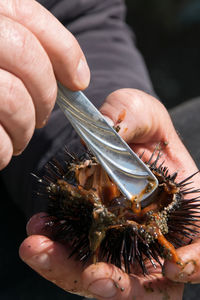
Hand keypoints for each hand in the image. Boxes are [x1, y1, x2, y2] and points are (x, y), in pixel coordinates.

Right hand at [0, 0, 89, 169]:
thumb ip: (23, 52)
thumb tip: (77, 77)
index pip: (28, 17)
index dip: (65, 51)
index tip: (78, 81)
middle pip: (26, 57)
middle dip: (46, 96)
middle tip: (42, 117)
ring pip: (12, 99)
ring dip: (26, 128)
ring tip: (21, 136)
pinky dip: (5, 150)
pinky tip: (4, 151)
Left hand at [19, 89, 199, 298]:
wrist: (119, 131)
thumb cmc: (141, 123)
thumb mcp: (143, 113)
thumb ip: (134, 120)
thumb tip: (109, 129)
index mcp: (179, 208)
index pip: (198, 247)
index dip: (194, 264)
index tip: (171, 269)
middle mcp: (152, 233)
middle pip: (145, 280)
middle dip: (117, 284)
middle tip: (91, 276)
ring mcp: (120, 239)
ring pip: (101, 275)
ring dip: (70, 270)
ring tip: (40, 248)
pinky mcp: (93, 235)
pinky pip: (74, 254)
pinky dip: (55, 249)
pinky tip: (39, 227)